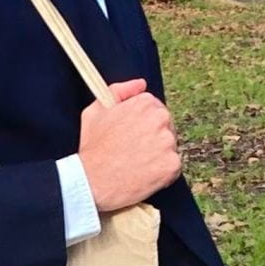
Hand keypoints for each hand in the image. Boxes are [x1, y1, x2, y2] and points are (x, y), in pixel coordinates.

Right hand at [78, 78, 180, 213]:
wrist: (91, 181)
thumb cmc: (92, 147)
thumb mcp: (96, 110)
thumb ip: (119, 91)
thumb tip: (141, 84)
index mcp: (145, 104)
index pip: (156, 110)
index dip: (143, 125)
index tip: (132, 136)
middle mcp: (160, 119)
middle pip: (166, 127)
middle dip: (154, 138)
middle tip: (134, 152)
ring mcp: (168, 143)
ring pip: (170, 148)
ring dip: (158, 155)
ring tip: (137, 164)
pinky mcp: (172, 165)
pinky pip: (173, 168)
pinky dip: (162, 173)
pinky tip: (144, 175)